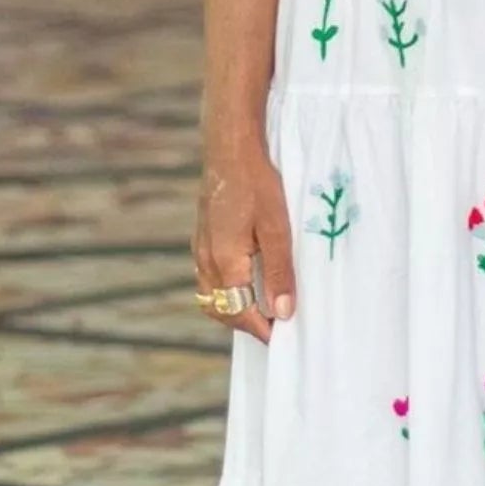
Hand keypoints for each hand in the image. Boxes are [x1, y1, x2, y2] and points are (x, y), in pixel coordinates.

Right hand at [192, 147, 294, 345]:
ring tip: (264, 309)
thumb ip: (279, 272)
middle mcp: (206, 260)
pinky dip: (226, 292)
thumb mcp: (277, 229)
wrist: (230, 148)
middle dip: (247, 324)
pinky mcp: (201, 239)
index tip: (285, 337)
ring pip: (212, 297)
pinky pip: (208, 279)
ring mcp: (199, 250)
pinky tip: (247, 283)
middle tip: (277, 327)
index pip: (240, 313)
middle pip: (222, 311)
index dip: (262, 330)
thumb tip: (282, 313)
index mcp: (224, 262)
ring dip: (235, 309)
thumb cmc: (258, 183)